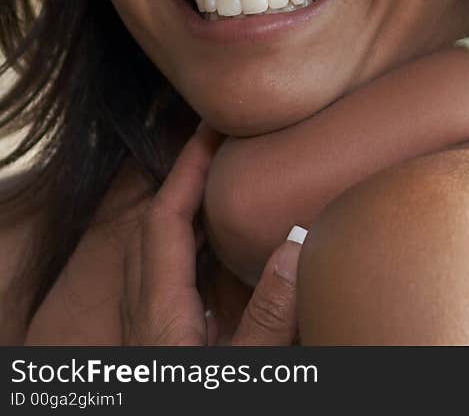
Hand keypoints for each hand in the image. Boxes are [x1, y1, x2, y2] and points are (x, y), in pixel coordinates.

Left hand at [121, 124, 301, 345]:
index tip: (211, 129)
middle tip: (218, 147)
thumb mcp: (243, 367)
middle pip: (152, 231)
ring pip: (155, 257)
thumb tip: (296, 242)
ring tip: (223, 189)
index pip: (163, 221)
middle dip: (183, 182)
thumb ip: (268, 315)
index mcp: (158, 314)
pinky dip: (191, 253)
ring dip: (186, 216)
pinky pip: (166, 283)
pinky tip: (222, 259)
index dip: (186, 169)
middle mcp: (144, 317)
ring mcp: (148, 335)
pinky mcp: (162, 350)